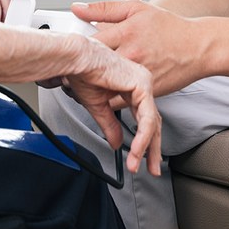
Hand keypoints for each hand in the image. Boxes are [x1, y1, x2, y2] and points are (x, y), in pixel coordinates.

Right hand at [60, 38, 162, 176]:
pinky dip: (142, 138)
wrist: (75, 60)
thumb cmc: (82, 72)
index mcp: (132, 84)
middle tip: (152, 168)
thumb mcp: (99, 106)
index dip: (144, 141)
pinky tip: (136, 150)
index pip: (145, 117)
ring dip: (145, 148)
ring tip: (136, 163)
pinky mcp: (141, 85)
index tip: (139, 159)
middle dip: (152, 149)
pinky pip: (146, 118)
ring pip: (152, 122)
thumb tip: (115, 142)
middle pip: (154, 121)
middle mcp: (141, 82)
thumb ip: (110, 124)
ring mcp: (144, 83)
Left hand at [73, 0, 203, 99]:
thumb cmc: (168, 27)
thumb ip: (104, 9)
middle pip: (93, 69)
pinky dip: (110, 99)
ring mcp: (139, 75)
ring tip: (83, 84)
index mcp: (125, 33)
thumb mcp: (136, 9)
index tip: (69, 53)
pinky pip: (121, 102)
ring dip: (91, 90)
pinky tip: (104, 92)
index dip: (75, 50)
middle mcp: (131, 55)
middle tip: (69, 73)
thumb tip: (76, 8)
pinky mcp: (147, 91)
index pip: (89, 43)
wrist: (199, 46)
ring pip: (104, 90)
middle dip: (77, 73)